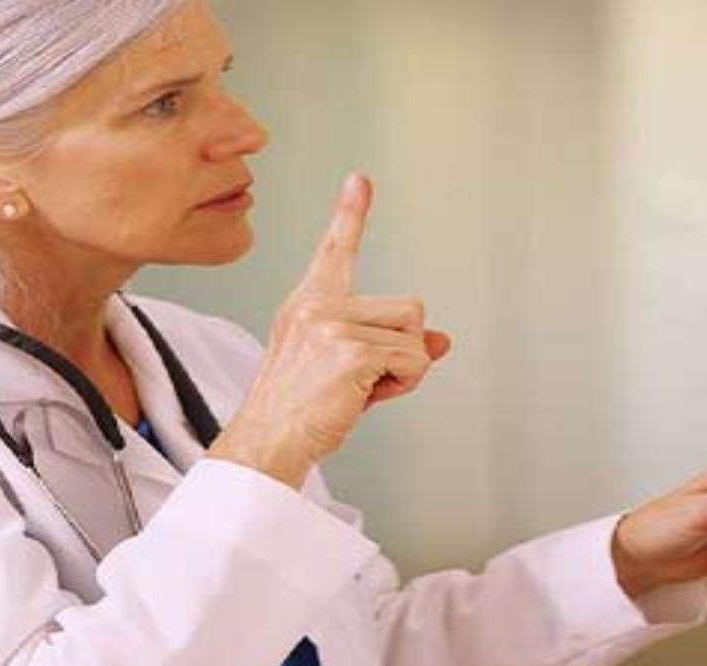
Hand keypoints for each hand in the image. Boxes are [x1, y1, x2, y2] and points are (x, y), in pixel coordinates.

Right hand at [207, 174, 451, 487]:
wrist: (266, 443)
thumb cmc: (299, 412)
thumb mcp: (349, 371)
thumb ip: (391, 348)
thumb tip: (441, 341)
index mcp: (307, 304)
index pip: (335, 252)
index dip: (351, 214)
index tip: (360, 180)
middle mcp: (317, 306)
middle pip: (408, 308)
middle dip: (402, 347)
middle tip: (366, 379)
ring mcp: (332, 325)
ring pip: (414, 335)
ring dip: (405, 368)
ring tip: (363, 389)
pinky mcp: (351, 350)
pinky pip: (413, 361)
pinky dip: (404, 384)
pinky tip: (365, 396)